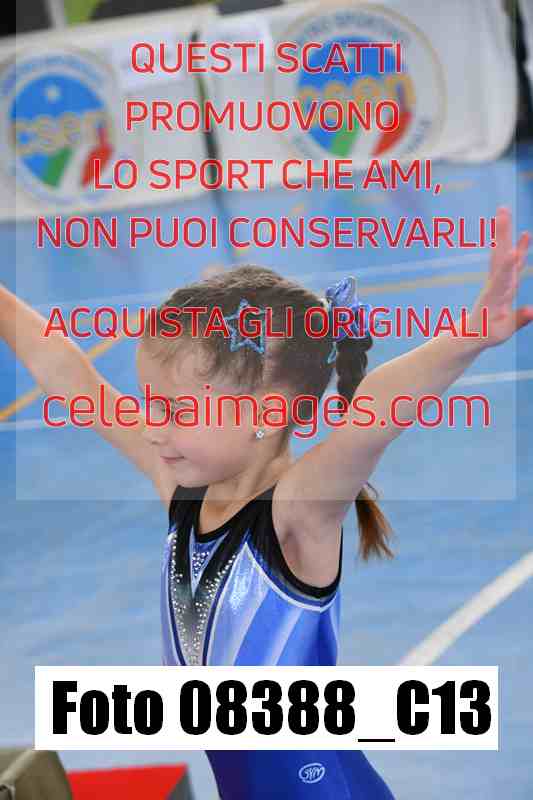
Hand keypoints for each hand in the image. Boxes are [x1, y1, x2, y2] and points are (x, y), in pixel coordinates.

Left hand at [469, 207, 531, 346]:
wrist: (474, 332)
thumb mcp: (502, 332)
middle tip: (502, 210)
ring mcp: (500, 279)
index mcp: (495, 296)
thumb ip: (518, 320)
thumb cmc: (487, 333)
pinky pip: (513, 261)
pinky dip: (520, 247)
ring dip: (506, 232)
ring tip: (505, 212)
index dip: (508, 266)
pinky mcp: (505, 279)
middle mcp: (496, 282)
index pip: (502, 278)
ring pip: (504, 253)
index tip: (512, 253)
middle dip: (502, 233)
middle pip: (499, 254)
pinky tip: (526, 234)